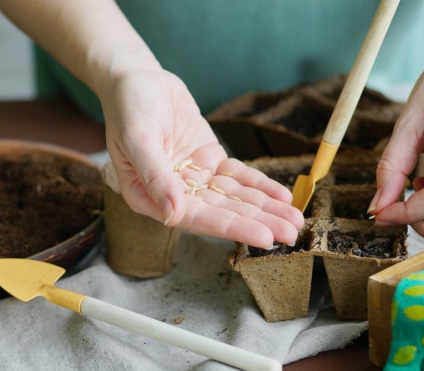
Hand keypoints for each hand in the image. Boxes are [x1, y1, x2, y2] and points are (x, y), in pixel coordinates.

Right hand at [99, 65, 303, 248]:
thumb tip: (173, 215)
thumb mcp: (137, 138)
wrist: (137, 80)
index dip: (233, 228)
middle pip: (223, 212)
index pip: (197, 218)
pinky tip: (283, 197)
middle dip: (258, 222)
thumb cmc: (128, 108)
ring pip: (235, 198)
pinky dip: (261, 186)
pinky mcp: (210, 162)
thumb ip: (155, 177)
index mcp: (149, 198)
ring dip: (266, 209)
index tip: (264, 238)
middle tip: (291, 234)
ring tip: (295, 221)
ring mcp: (195, 179)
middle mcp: (174, 195)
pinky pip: (239, 177)